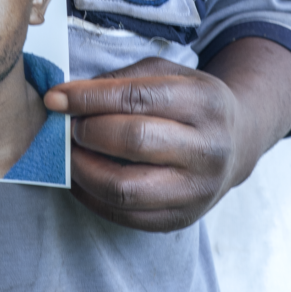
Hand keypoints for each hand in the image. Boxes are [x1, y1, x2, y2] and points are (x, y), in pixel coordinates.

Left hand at [44, 57, 243, 231]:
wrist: (236, 141)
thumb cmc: (189, 100)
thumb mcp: (166, 72)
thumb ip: (121, 80)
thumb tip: (68, 96)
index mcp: (203, 101)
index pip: (136, 98)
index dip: (88, 98)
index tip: (54, 98)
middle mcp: (207, 149)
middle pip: (133, 141)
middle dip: (87, 132)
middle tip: (66, 126)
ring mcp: (198, 190)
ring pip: (126, 189)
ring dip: (84, 170)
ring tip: (68, 153)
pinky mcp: (183, 219)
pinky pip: (127, 217)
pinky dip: (93, 198)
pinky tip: (79, 179)